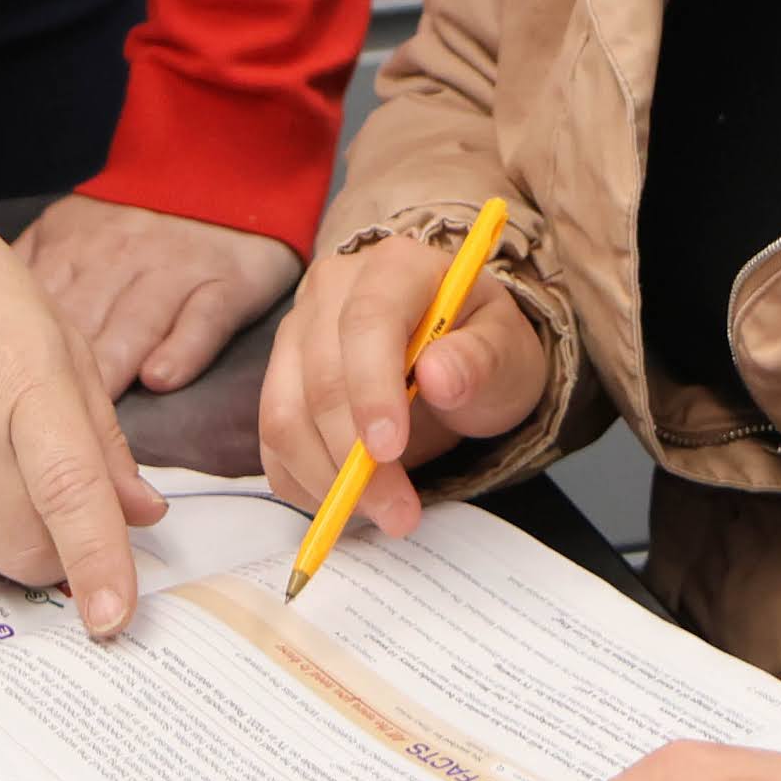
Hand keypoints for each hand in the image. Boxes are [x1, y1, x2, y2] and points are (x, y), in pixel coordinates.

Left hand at [15, 190, 301, 394]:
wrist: (227, 173)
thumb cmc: (139, 218)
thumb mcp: (73, 225)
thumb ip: (32, 267)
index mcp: (74, 246)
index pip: (38, 304)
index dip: (15, 351)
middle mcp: (120, 259)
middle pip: (83, 320)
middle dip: (57, 372)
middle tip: (36, 425)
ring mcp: (174, 271)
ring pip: (135, 322)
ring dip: (111, 364)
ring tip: (93, 411)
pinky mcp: (227, 282)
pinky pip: (203, 318)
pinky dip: (183, 348)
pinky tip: (161, 378)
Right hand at [257, 223, 545, 537]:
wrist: (458, 358)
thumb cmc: (483, 350)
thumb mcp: (507, 353)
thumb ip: (482, 360)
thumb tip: (438, 376)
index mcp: (394, 267)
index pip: (366, 322)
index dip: (371, 390)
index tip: (389, 451)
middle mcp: (332, 289)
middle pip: (318, 376)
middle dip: (351, 455)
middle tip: (398, 512)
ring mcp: (296, 332)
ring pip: (283, 415)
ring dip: (326, 478)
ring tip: (384, 513)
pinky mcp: (278, 378)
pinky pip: (273, 443)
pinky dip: (305, 484)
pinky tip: (351, 502)